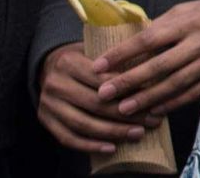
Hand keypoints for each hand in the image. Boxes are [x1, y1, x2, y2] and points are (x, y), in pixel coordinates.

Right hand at [37, 43, 154, 153]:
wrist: (50, 67)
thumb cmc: (84, 60)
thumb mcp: (97, 51)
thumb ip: (118, 59)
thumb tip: (154, 69)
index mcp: (69, 61)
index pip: (102, 80)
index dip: (128, 90)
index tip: (152, 97)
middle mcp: (55, 83)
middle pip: (95, 104)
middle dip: (125, 115)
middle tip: (151, 120)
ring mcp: (47, 103)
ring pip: (83, 123)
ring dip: (113, 132)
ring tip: (137, 134)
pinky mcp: (45, 120)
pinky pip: (68, 138)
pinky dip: (90, 146)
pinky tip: (111, 148)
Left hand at [96, 0, 199, 116]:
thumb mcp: (187, 8)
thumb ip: (162, 25)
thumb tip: (133, 40)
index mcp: (186, 21)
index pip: (147, 39)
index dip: (122, 53)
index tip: (98, 65)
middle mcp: (197, 42)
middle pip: (157, 65)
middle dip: (128, 80)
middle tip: (104, 93)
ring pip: (173, 84)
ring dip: (147, 97)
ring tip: (124, 108)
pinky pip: (192, 93)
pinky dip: (173, 103)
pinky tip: (154, 110)